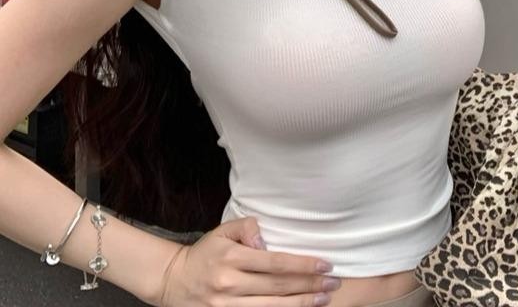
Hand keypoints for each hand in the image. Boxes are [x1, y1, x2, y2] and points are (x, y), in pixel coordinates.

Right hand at [157, 216, 341, 305]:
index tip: (326, 264)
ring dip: (301, 304)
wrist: (173, 281)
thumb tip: (265, 239)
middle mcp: (230, 284)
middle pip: (278, 287)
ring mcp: (226, 306)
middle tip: (334, 283)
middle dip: (310, 286)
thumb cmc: (206, 252)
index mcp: (232, 258)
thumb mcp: (223, 231)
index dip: (304, 265)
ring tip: (324, 299)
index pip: (276, 263)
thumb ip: (247, 228)